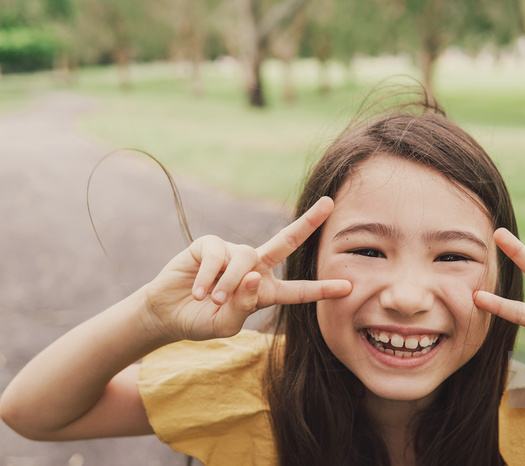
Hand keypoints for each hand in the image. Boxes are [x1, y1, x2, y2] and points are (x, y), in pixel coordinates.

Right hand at [143, 197, 351, 341]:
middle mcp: (254, 267)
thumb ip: (243, 306)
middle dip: (308, 222)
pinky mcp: (209, 244)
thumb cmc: (201, 320)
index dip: (321, 289)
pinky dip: (209, 276)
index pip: (298, 290)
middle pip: (285, 241)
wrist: (167, 314)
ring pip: (246, 258)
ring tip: (215, 300)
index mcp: (265, 290)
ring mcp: (232, 253)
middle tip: (329, 204)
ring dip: (231, 281)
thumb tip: (256, 276)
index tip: (348, 287)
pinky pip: (217, 255)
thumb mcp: (226, 324)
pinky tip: (198, 290)